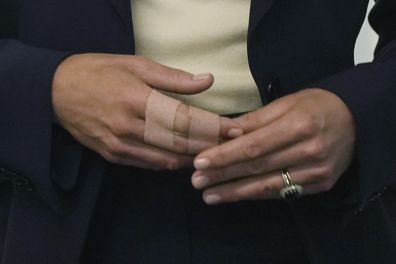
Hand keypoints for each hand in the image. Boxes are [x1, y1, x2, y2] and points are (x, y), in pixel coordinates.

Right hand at [52, 53, 239, 169]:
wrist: (56, 91)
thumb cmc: (98, 72)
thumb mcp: (135, 65)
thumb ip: (173, 77)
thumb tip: (207, 80)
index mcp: (137, 99)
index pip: (185, 118)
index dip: (213, 126)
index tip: (234, 129)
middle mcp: (129, 127)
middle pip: (179, 143)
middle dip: (209, 145)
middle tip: (232, 145)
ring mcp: (120, 145)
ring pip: (166, 158)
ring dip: (192, 159)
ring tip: (214, 155)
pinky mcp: (113, 155)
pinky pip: (149, 164)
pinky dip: (170, 163)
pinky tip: (184, 160)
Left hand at [191, 88, 355, 203]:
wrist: (356, 120)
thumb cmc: (316, 106)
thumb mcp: (286, 103)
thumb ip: (254, 120)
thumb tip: (223, 132)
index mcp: (298, 125)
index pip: (254, 145)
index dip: (225, 156)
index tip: (199, 162)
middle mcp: (309, 151)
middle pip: (257, 167)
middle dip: (224, 176)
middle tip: (197, 182)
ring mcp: (317, 171)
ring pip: (268, 185)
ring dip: (236, 192)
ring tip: (210, 196)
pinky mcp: (320, 185)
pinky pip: (282, 192)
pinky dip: (257, 194)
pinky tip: (236, 195)